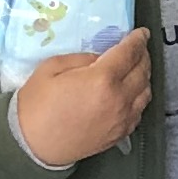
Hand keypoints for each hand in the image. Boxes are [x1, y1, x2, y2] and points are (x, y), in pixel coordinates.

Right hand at [14, 30, 154, 166]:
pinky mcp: (120, 134)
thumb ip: (83, 58)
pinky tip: (131, 92)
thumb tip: (102, 58)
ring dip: (144, 76)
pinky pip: (139, 111)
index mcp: (102, 79)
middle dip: (142, 55)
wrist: (32, 146)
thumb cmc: (36, 105)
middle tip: (138, 47)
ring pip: (146, 92)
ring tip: (135, 68)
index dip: (138, 40)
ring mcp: (122, 119)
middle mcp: (119, 99)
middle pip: (142, 71)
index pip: (129, 53)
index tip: (142, 33)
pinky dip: (139, 97)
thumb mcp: (52, 67)